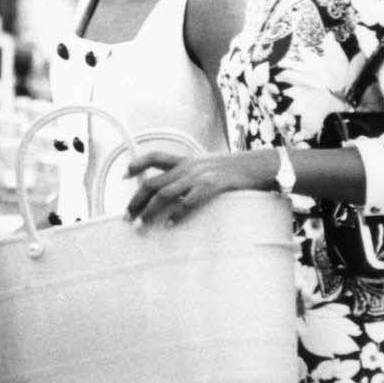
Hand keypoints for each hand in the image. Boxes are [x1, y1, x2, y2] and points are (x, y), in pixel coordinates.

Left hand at [125, 149, 273, 226]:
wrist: (259, 165)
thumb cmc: (236, 169)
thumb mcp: (210, 165)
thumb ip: (193, 173)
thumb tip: (179, 190)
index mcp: (187, 160)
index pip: (155, 156)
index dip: (137, 164)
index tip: (124, 175)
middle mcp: (188, 167)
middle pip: (153, 182)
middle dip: (136, 199)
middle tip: (128, 215)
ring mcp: (199, 176)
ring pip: (164, 193)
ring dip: (149, 211)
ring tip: (141, 225)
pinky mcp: (211, 186)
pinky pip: (188, 201)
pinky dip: (176, 214)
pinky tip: (170, 225)